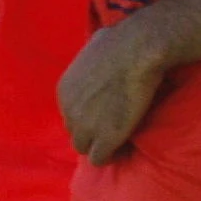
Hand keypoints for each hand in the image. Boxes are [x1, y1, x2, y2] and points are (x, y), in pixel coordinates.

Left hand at [57, 17, 169, 163]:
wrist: (136, 51)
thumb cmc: (120, 41)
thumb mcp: (93, 46)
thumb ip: (90, 57)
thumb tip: (98, 49)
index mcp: (64, 91)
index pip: (70, 114)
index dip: (88, 115)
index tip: (105, 114)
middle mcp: (69, 111)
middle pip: (75, 131)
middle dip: (92, 130)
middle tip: (112, 126)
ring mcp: (85, 127)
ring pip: (84, 148)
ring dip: (99, 145)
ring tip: (118, 139)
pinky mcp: (105, 138)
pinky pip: (99, 159)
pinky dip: (111, 155)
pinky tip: (123, 147)